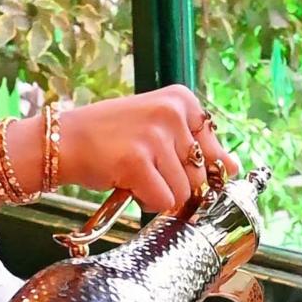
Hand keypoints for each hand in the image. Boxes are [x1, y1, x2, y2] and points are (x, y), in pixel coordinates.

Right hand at [57, 85, 239, 209]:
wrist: (64, 141)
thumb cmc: (113, 138)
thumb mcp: (160, 129)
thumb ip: (198, 146)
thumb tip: (236, 167)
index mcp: (182, 100)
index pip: (215, 153)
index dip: (193, 169)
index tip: (168, 161)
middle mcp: (172, 113)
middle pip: (200, 177)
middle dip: (175, 183)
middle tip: (146, 168)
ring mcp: (155, 137)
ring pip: (183, 193)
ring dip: (159, 194)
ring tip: (135, 174)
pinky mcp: (138, 161)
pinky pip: (162, 202)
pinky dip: (145, 202)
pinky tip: (127, 183)